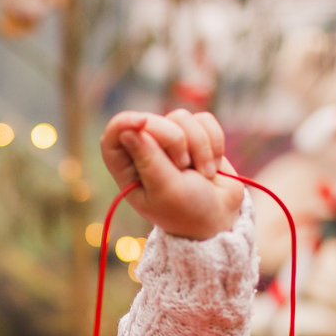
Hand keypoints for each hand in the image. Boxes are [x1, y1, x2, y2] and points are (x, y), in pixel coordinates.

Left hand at [100, 108, 243, 240]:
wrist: (221, 218)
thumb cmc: (187, 210)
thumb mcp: (165, 190)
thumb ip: (148, 160)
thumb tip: (127, 131)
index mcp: (128, 169)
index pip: (114, 135)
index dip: (124, 122)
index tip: (142, 122)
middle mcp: (146, 151)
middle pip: (152, 120)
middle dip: (175, 140)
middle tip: (183, 166)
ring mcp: (171, 141)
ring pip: (181, 117)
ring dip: (199, 145)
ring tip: (203, 173)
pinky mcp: (195, 135)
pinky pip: (204, 120)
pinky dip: (214, 142)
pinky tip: (212, 166)